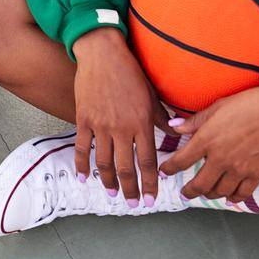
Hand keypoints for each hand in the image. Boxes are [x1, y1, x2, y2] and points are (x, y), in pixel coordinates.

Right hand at [72, 28, 168, 205]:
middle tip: (134, 205)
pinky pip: (82, 148)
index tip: (151, 199)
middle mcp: (121, 128)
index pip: (148, 161)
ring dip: (109, 182)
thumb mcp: (151, 95)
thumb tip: (177, 134)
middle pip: (125, 168)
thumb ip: (163, 118)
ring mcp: (100, 125)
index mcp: (141, 123)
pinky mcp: (83, 119)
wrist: (102, 54)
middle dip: (131, 190)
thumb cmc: (130, 72)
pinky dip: (82, 165)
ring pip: (104, 162)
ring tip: (113, 194)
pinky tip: (84, 178)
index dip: (150, 183)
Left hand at [159, 81, 258, 202]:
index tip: (165, 172)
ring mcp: (240, 169)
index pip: (181, 160)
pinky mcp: (257, 174)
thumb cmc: (250, 103)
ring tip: (205, 193)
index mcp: (207, 140)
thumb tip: (173, 126)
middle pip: (199, 184)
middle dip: (188, 191)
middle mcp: (221, 158)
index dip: (169, 168)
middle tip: (184, 193)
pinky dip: (233, 198)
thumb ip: (194, 121)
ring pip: (219, 191)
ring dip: (209, 194)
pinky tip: (229, 198)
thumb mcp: (217, 107)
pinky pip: (241, 194)